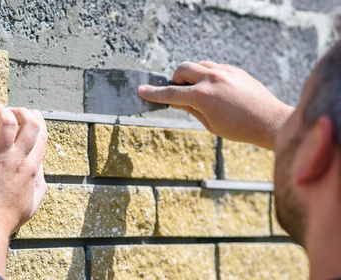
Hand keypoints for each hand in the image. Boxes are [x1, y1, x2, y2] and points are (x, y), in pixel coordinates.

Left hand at [0, 104, 47, 232]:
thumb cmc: (8, 217)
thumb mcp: (34, 203)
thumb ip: (40, 184)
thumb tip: (40, 169)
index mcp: (32, 168)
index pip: (41, 137)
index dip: (40, 121)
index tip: (35, 114)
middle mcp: (18, 159)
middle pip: (29, 124)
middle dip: (24, 112)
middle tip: (16, 110)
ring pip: (7, 122)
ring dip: (4, 110)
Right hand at [138, 61, 293, 149]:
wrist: (269, 121)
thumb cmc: (240, 129)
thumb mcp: (210, 124)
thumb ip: (190, 109)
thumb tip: (175, 100)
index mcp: (203, 97)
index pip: (171, 92)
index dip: (154, 93)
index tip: (141, 90)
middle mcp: (212, 79)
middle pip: (182, 69)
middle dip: (175, 79)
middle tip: (178, 91)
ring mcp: (225, 71)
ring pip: (198, 64)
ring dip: (191, 75)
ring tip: (198, 91)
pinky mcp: (234, 70)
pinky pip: (213, 66)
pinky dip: (206, 75)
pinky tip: (214, 89)